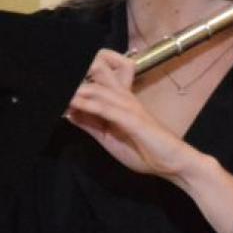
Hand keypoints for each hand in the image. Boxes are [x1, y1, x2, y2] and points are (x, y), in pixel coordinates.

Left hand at [66, 49, 204, 180]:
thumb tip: (69, 112)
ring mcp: (130, 108)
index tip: (67, 82)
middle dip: (83, 68)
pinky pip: (106, 109)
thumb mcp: (110, 138)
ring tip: (58, 93)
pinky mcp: (134, 121)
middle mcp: (125, 98)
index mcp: (121, 100)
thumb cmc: (147, 151)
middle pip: (102, 68)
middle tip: (66, 81)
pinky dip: (87, 105)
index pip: (102, 74)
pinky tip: (73, 104)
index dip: (84, 71)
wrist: (174, 164)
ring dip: (76, 90)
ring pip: (98, 89)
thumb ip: (90, 124)